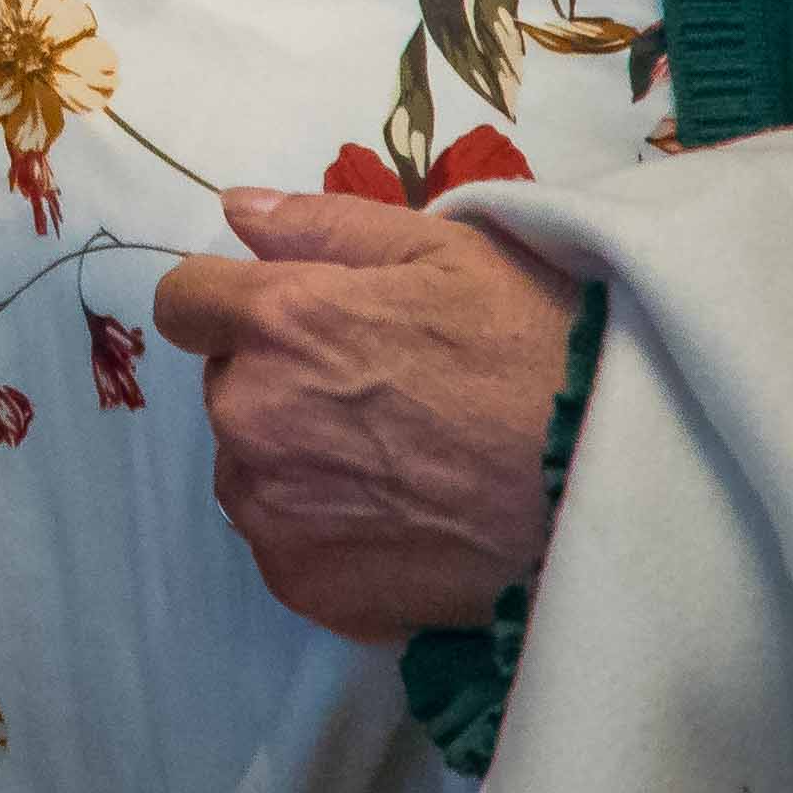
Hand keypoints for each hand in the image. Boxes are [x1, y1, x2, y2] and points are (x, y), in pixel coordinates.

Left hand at [151, 185, 581, 644]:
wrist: (608, 487)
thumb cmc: (537, 349)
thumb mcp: (445, 252)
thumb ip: (323, 225)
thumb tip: (235, 210)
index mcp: (278, 323)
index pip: (185, 302)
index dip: (234, 302)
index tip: (293, 318)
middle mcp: (254, 415)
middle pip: (226, 385)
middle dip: (276, 378)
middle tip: (375, 391)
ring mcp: (273, 508)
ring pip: (247, 466)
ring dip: (290, 457)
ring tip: (391, 460)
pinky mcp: (303, 582)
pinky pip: (280, 541)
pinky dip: (319, 530)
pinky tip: (395, 518)